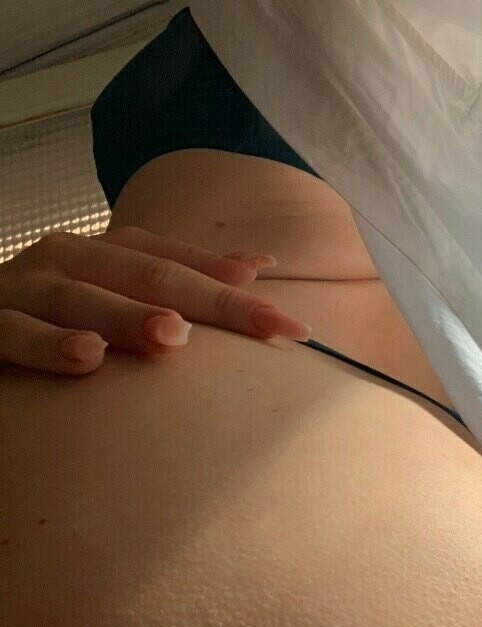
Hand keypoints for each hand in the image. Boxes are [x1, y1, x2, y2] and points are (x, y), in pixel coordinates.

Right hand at [0, 225, 312, 374]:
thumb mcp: (114, 295)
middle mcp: (69, 260)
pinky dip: (51, 344)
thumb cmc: (50, 315)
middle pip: (148, 276)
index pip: (179, 264)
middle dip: (213, 302)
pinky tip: (87, 357)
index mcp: (105, 254)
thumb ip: (176, 282)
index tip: (293, 326)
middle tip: (268, 326)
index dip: (236, 290)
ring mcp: (25, 288)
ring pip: (82, 298)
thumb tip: (256, 265)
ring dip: (130, 316)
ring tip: (175, 335)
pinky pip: (17, 333)